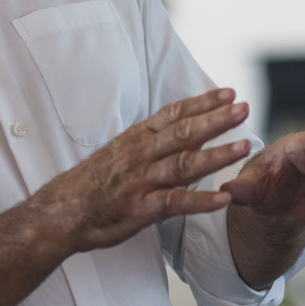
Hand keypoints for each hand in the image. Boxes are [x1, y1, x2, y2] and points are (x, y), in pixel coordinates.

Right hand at [30, 88, 251, 255]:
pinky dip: (200, 201)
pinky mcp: (140, 208)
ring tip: (243, 147)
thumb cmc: (92, 184)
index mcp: (137, 139)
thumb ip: (152, 142)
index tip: (228, 92)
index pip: (174, 114)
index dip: (202, 102)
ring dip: (216, 155)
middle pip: (184, 133)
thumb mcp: (120, 152)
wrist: (60, 212)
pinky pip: (174, 203)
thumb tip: (186, 131)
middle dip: (216, 120)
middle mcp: (141, 155)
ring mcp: (141, 181)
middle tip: (244, 108)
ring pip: (184, 164)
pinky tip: (223, 199)